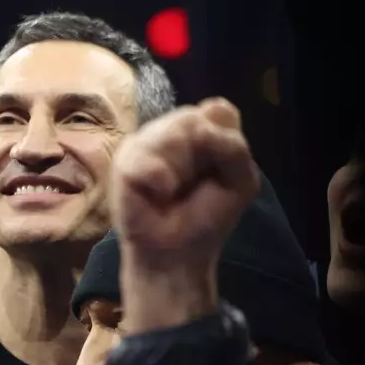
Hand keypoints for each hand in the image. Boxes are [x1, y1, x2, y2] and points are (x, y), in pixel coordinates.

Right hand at [110, 98, 259, 326]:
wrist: (176, 255)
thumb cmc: (207, 218)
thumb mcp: (241, 181)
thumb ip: (234, 146)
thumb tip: (198, 131)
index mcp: (202, 131)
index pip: (216, 110)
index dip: (221, 139)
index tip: (217, 170)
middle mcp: (171, 131)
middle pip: (191, 118)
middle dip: (199, 156)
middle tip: (191, 186)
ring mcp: (144, 144)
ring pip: (168, 132)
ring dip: (179, 168)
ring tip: (172, 192)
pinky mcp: (123, 162)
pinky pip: (142, 153)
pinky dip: (156, 176)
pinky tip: (159, 194)